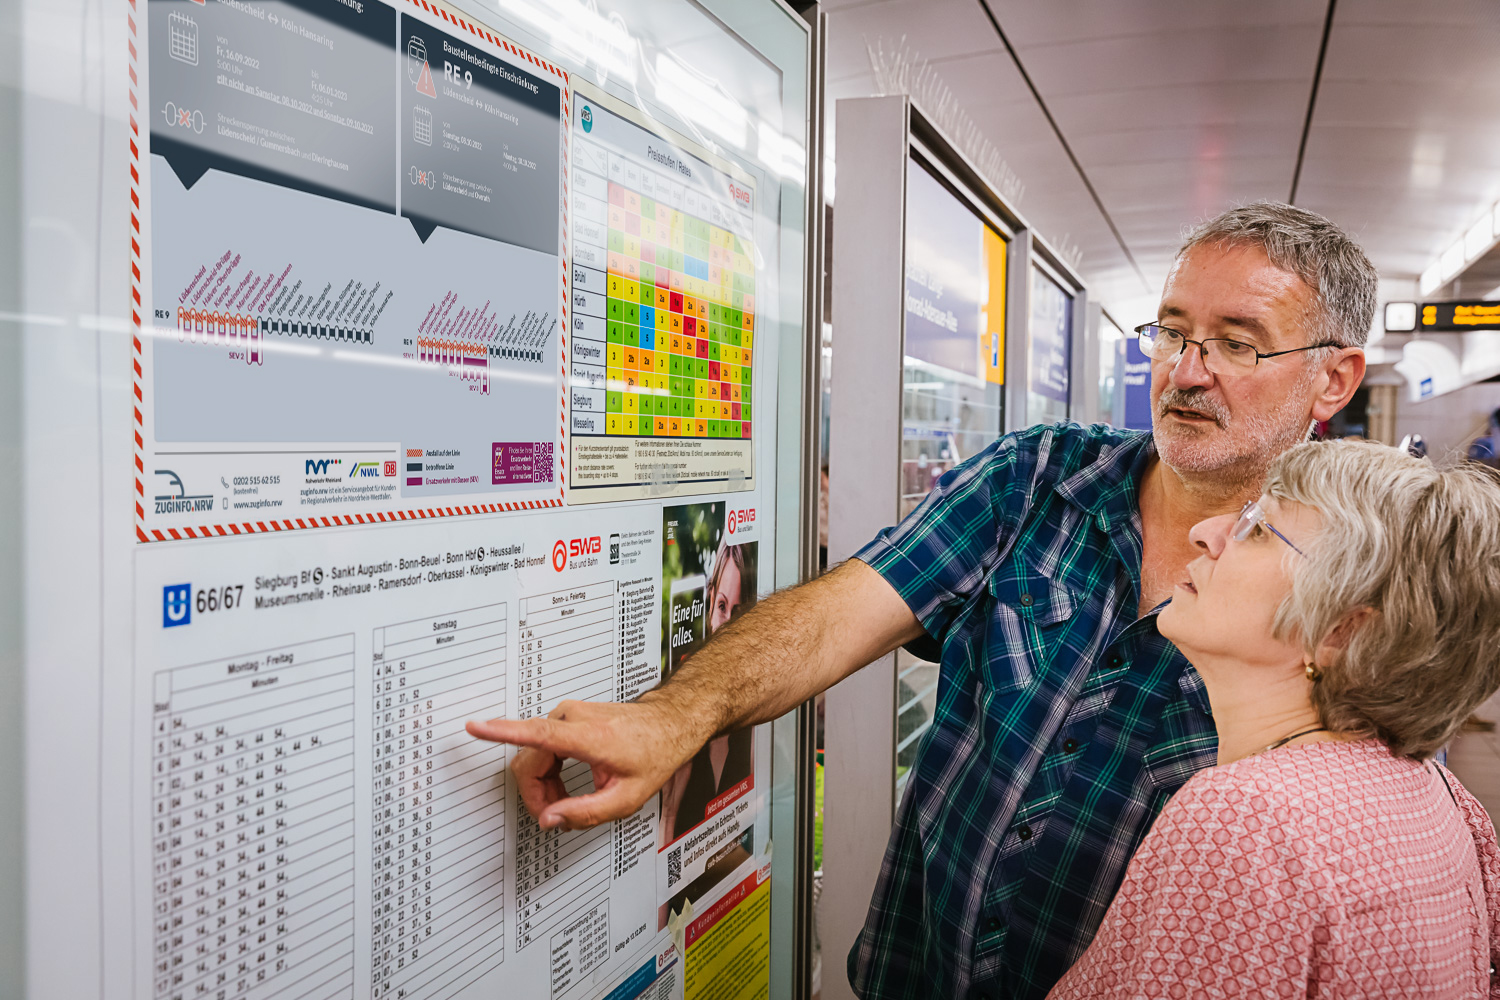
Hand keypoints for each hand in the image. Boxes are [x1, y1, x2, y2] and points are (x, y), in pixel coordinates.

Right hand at [466, 697, 699, 831]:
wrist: (666, 724)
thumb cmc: (653, 754)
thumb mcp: (626, 798)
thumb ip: (585, 813)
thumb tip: (549, 819)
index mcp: (588, 737)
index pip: (537, 733)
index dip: (501, 732)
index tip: (475, 727)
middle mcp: (573, 719)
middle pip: (528, 761)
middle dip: (536, 794)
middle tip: (556, 815)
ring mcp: (568, 714)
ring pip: (532, 756)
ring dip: (542, 784)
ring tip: (565, 801)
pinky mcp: (565, 717)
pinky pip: (540, 747)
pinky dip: (548, 771)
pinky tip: (565, 785)